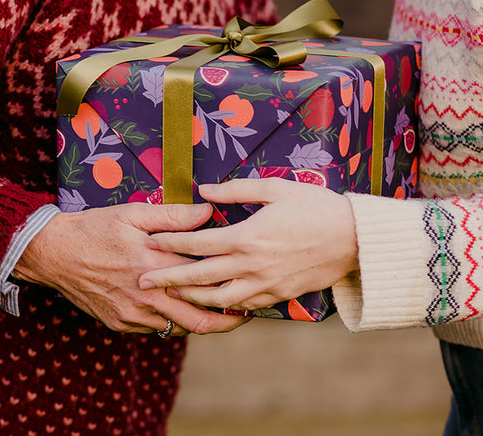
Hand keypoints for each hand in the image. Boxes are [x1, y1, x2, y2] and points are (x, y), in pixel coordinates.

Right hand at [14, 202, 248, 334]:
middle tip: (246, 314)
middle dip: (227, 321)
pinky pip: (156, 331)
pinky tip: (183, 310)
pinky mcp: (120, 324)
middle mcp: (146, 296)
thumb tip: (208, 212)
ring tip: (221, 313)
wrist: (53, 254)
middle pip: (198, 320)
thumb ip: (173, 216)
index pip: (202, 279)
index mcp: (153, 265)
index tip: (247, 283)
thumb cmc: (95, 229)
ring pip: (179, 329)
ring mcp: (132, 315)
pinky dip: (174, 323)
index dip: (228, 282)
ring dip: (201, 322)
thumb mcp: (133, 214)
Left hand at [138, 178, 358, 310]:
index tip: (150, 242)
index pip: (197, 243)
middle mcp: (251, 266)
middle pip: (199, 277)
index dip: (170, 243)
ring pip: (218, 299)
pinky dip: (223, 307)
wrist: (354, 239)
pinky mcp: (278, 296)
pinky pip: (243, 307)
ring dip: (190, 298)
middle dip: (167, 279)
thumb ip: (237, 190)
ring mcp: (265, 285)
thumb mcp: (277, 189)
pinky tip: (211, 304)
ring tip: (170, 296)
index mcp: (247, 237)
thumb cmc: (316, 208)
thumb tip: (205, 191)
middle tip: (142, 281)